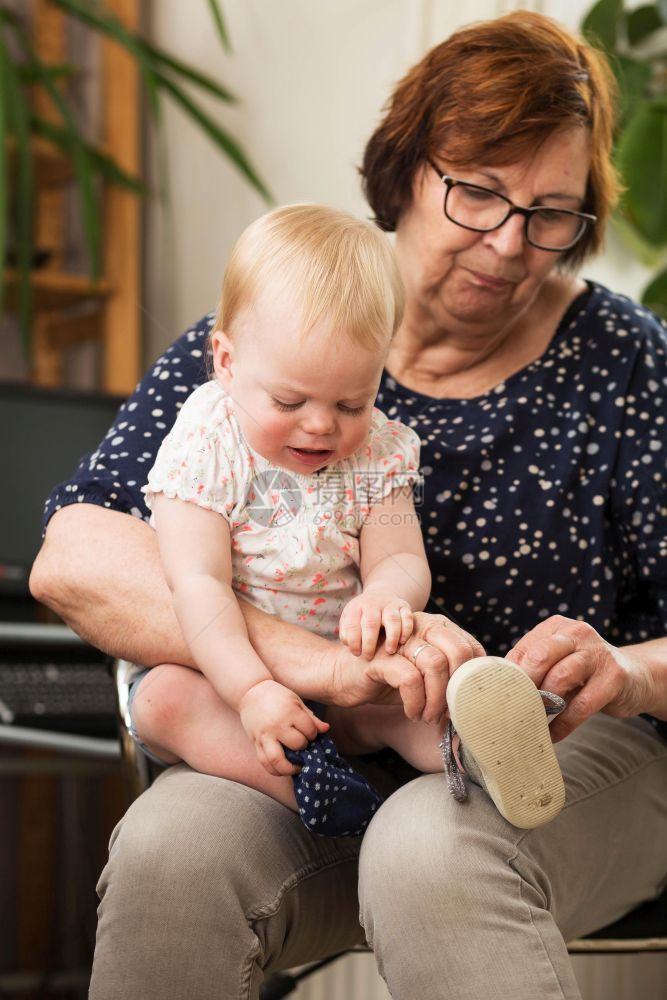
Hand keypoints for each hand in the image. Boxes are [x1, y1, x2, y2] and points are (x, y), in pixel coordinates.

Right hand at [238, 679, 328, 775]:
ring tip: (297, 767)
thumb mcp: (296, 701)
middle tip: (304, 744)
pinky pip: (264, 763)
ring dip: (290, 768)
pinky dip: (275, 770)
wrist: (250, 692)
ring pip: (278, 760)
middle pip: (297, 744)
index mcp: (289, 712)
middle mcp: (276, 726)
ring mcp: (264, 736)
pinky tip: (283, 768)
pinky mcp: (255, 743)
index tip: (310, 731)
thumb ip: (311, 717)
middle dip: (304, 746)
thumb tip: (326, 729)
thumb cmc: (277, 695)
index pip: (309, 730)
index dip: (313, 733)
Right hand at [330, 611, 484, 722]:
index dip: (475, 677)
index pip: (471, 647)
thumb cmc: (386, 678)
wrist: (341, 675)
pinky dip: (416, 702)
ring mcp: (400, 640)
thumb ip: (447, 678)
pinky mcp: (381, 658)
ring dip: (437, 699)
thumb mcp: (422, 675)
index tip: (467, 702)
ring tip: (429, 716)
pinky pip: (410, 679)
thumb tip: (478, 702)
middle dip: (459, 688)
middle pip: (458, 651)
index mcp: (435, 628)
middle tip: (450, 712)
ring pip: (436, 664)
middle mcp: (420, 627)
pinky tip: (412, 713)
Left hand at [339, 588, 413, 658]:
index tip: (357, 653)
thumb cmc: (362, 616)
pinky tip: (402, 642)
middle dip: (369, 642)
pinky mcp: (404, 606)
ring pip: (392, 619)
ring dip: (391, 637)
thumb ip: (347, 633)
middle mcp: (373, 603)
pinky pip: (407, 617)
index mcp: (356, 607)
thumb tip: (349, 645)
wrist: (380, 596)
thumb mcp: (350, 620)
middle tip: (369, 656)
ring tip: (389, 651)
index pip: (352, 624)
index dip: (353, 641)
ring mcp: (389, 604)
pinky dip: (406, 630)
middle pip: (371, 622)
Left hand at [506, 615, 651, 740]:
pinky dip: (563, 724)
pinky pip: (582, 705)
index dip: (510, 676)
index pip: (524, 648)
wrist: (634, 677)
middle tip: (516, 708)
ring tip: (533, 721)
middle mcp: (577, 633)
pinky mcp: (614, 677)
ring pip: (561, 677)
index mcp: (557, 627)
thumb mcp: (558, 662)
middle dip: (525, 685)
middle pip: (540, 656)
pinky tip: (553, 734)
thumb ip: (531, 667)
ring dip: (544, 704)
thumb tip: (493, 686)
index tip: (500, 698)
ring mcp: (597, 653)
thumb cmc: (584, 673)